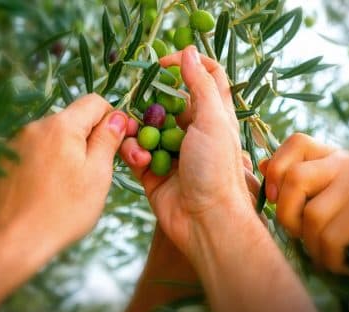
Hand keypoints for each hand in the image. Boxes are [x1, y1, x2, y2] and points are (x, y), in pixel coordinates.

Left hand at [0, 94, 127, 251]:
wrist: (14, 240)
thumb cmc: (64, 211)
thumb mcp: (97, 175)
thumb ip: (108, 140)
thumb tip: (117, 117)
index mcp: (61, 126)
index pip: (94, 102)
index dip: (111, 119)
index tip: (115, 144)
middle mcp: (34, 125)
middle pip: (72, 119)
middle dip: (87, 139)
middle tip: (93, 172)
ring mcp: (15, 142)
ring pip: (53, 136)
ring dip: (66, 151)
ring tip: (67, 186)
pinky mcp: (3, 159)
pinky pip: (34, 150)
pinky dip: (46, 162)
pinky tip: (46, 189)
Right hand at [120, 48, 326, 311]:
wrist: (206, 221)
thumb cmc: (217, 169)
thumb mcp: (213, 120)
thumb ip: (200, 85)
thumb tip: (190, 52)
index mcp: (213, 116)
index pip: (205, 78)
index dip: (187, 65)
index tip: (165, 63)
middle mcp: (192, 132)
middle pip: (166, 103)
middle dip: (150, 102)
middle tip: (139, 102)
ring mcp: (171, 153)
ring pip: (145, 128)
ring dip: (137, 131)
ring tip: (137, 139)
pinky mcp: (152, 173)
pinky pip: (134, 153)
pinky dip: (131, 152)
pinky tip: (137, 158)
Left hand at [259, 132, 348, 284]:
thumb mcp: (319, 204)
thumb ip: (294, 185)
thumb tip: (260, 165)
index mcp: (334, 157)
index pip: (296, 141)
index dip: (276, 167)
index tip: (271, 197)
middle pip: (295, 177)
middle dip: (286, 215)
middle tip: (298, 235)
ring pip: (311, 214)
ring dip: (311, 244)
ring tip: (325, 253)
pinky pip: (330, 237)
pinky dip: (329, 258)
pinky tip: (342, 263)